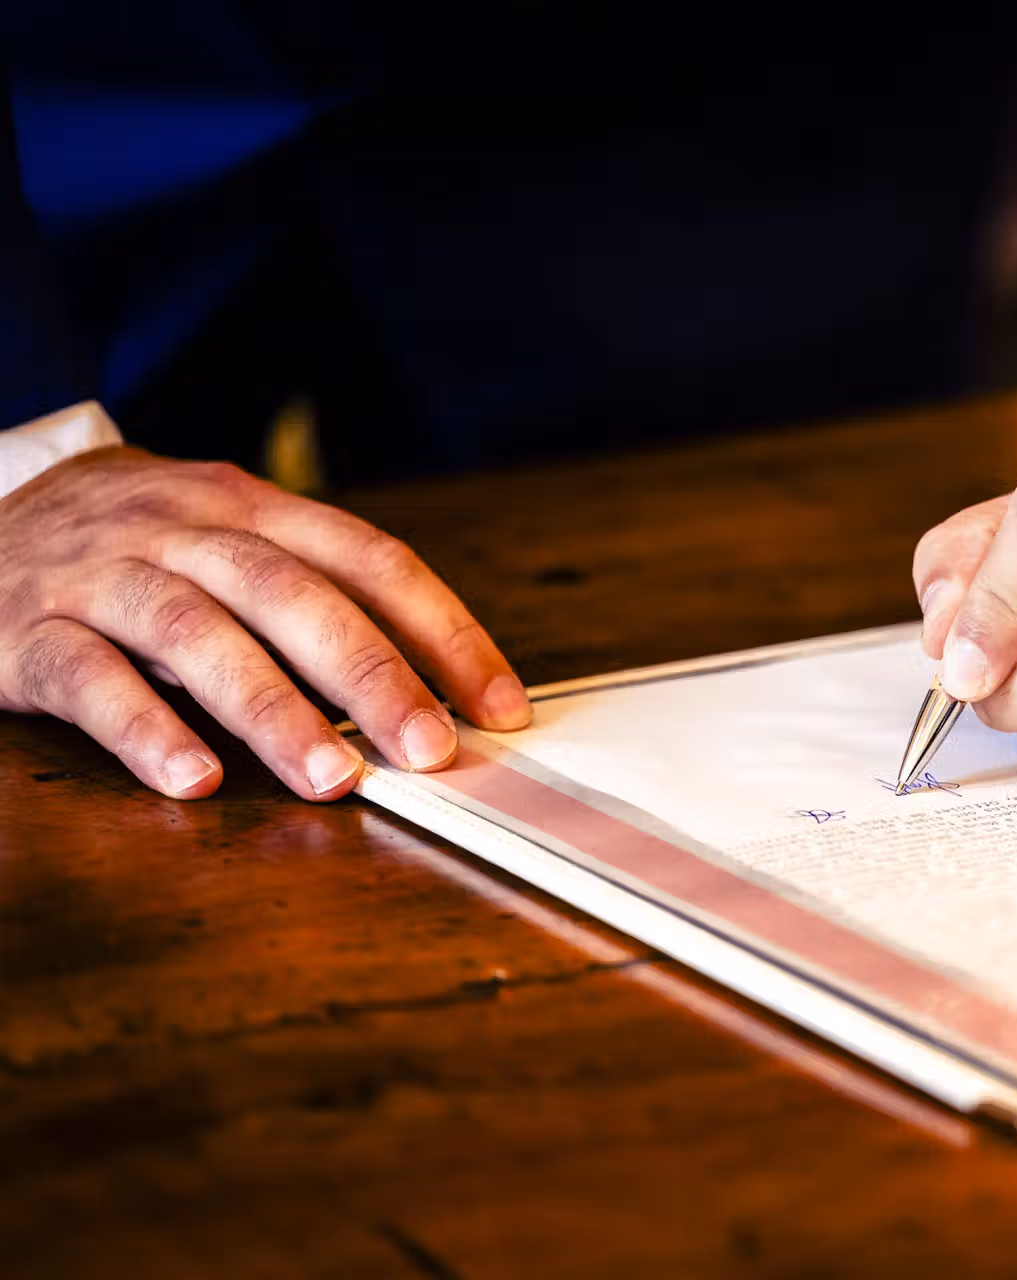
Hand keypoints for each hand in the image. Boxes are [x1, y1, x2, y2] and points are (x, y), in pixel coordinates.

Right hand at [0, 447, 530, 799]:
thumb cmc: (137, 549)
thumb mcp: (227, 544)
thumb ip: (314, 599)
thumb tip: (431, 690)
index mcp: (252, 506)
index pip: (370, 560)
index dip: (444, 631)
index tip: (502, 705)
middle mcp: (182, 529)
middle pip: (293, 595)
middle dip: (372, 676)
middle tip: (430, 752)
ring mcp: (102, 576)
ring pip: (197, 635)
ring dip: (274, 710)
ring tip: (334, 779)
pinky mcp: (25, 631)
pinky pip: (87, 679)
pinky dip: (143, 729)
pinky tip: (193, 780)